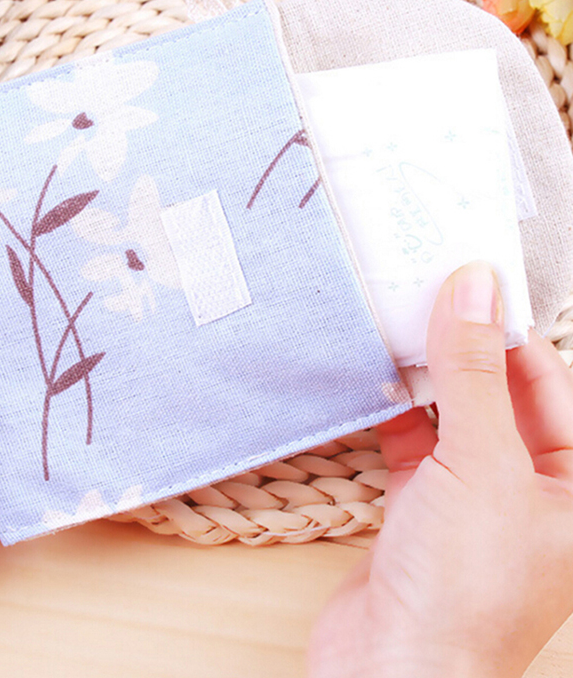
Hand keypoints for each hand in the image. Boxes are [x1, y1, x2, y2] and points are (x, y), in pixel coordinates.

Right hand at [308, 262, 572, 677]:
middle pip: (497, 394)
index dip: (509, 329)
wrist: (390, 668)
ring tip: (394, 329)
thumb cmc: (466, 593)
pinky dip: (391, 411)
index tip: (469, 281)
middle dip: (461, 348)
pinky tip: (372, 380)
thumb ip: (474, 374)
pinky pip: (411, 442)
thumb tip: (474, 293)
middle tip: (424, 296)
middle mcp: (529, 488)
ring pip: (450, 416)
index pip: (548, 380)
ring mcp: (471, 498)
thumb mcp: (480, 463)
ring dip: (421, 377)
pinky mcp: (420, 507)